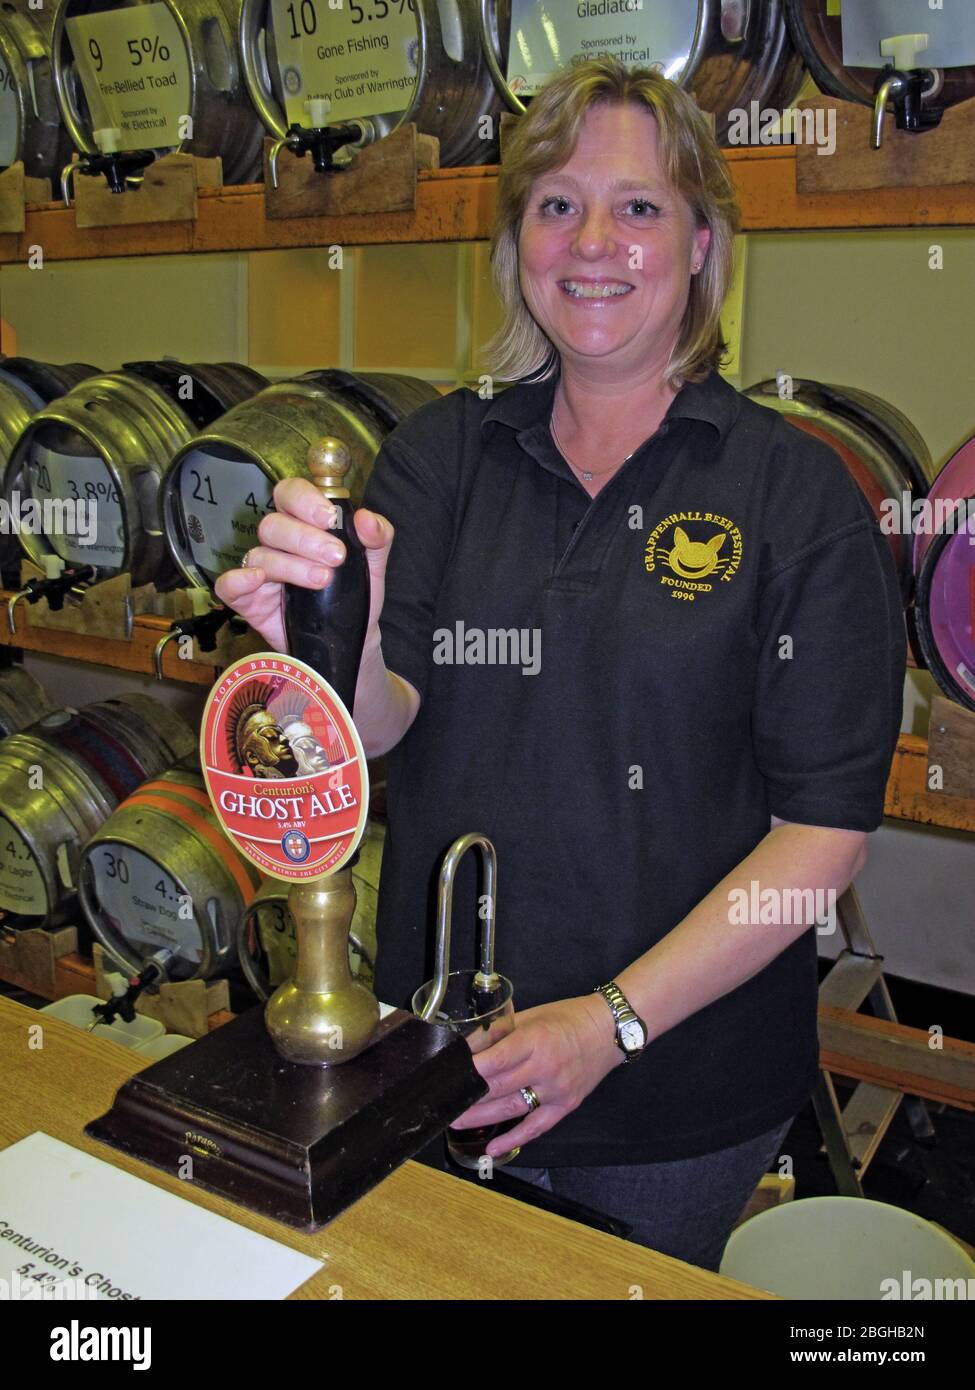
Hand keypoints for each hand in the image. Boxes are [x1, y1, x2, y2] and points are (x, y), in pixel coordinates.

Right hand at [214, 477, 393, 652]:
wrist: (351, 638)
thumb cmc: (354, 594)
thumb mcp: (373, 565)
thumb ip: (377, 538)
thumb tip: (367, 520)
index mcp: (304, 524)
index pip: (290, 494)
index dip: (304, 500)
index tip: (328, 518)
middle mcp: (279, 544)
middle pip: (274, 525)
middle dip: (305, 539)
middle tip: (336, 557)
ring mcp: (261, 571)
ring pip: (261, 555)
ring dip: (292, 566)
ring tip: (323, 580)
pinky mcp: (249, 600)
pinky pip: (228, 585)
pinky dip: (237, 580)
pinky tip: (257, 580)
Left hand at [450, 995, 623, 1157]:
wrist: (609, 1030)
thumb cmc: (568, 1019)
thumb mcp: (530, 1016)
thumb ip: (498, 1033)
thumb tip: (468, 1047)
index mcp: (535, 1040)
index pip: (496, 1060)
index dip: (470, 1070)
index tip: (449, 1075)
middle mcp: (545, 1067)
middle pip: (498, 1086)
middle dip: (468, 1095)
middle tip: (444, 1102)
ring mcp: (556, 1090)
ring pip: (511, 1108)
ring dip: (481, 1117)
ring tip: (456, 1121)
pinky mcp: (565, 1106)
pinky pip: (535, 1127)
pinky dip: (513, 1139)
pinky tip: (493, 1148)